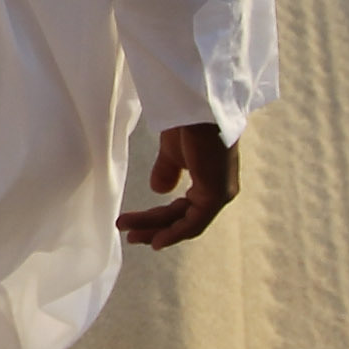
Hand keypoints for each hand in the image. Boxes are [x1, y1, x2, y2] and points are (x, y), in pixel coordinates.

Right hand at [116, 123, 240, 249]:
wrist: (198, 108)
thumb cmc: (188, 121)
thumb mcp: (173, 151)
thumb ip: (168, 170)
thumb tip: (159, 189)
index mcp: (211, 180)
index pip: (185, 208)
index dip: (161, 220)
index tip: (137, 226)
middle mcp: (220, 190)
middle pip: (184, 219)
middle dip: (154, 227)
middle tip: (129, 235)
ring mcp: (220, 194)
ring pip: (186, 223)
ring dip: (156, 230)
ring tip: (128, 233)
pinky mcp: (216, 194)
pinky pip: (193, 223)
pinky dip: (174, 234)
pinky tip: (156, 240)